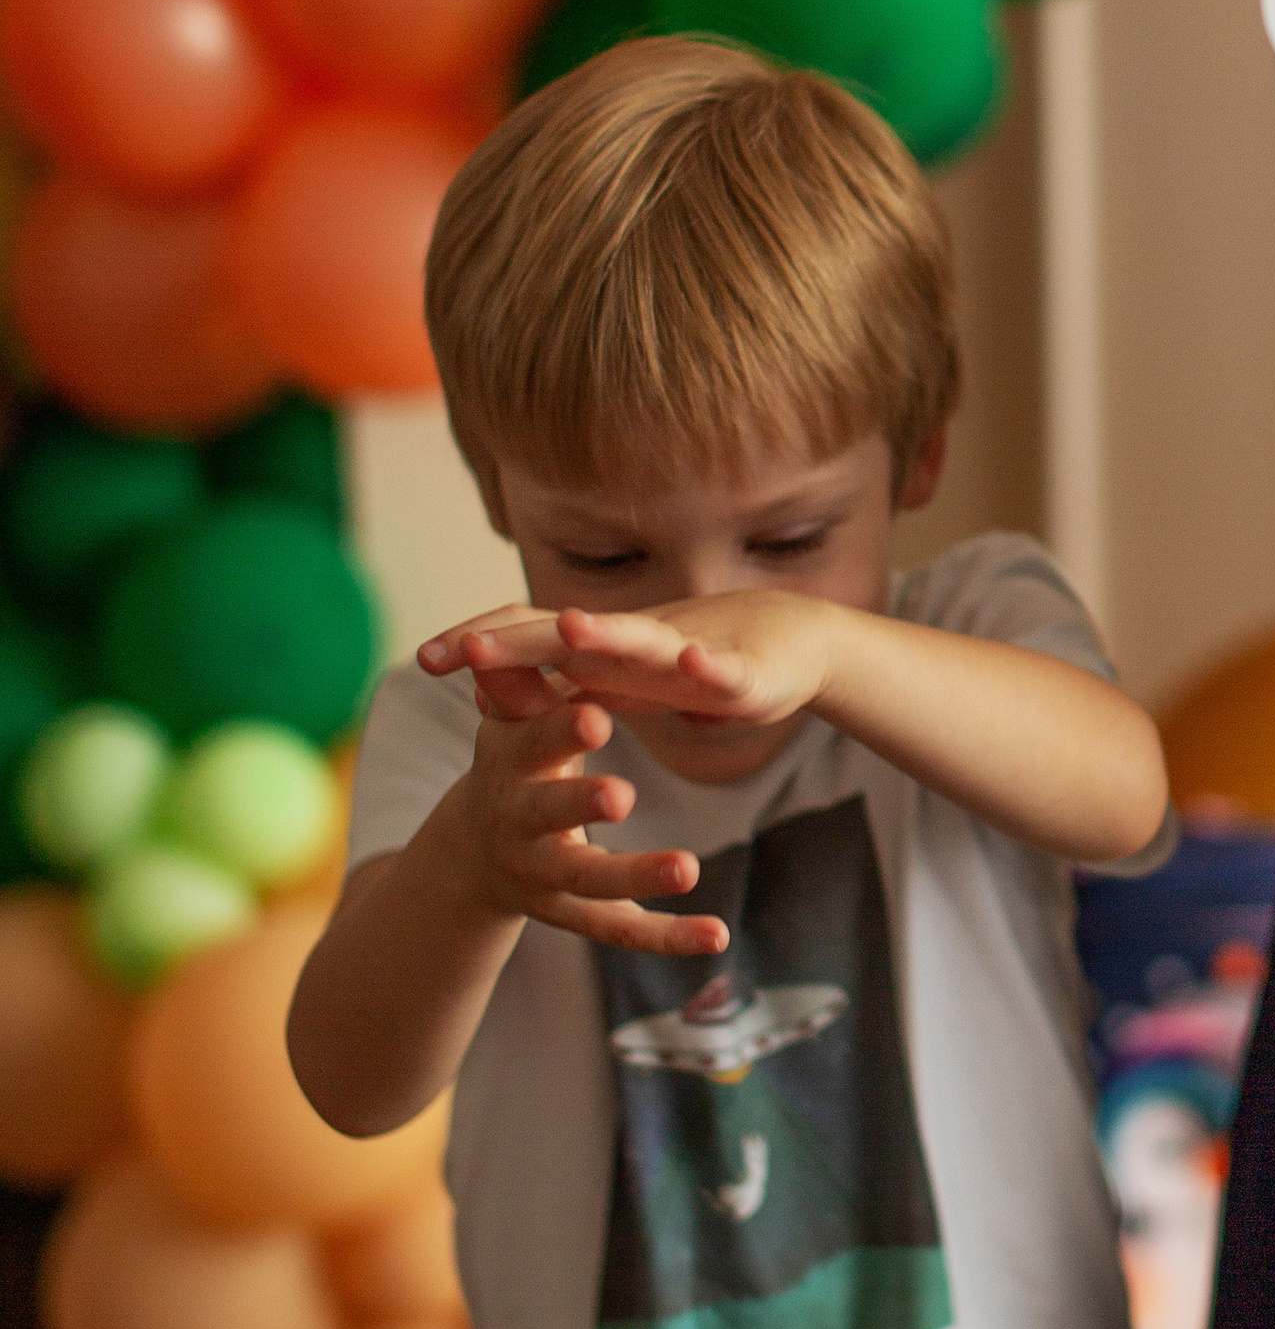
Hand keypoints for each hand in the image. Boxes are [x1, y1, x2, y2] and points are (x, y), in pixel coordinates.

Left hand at [423, 588, 848, 734]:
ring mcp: (689, 650)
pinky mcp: (743, 674)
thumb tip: (493, 698)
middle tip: (461, 648)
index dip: (481, 645)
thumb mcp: (621, 684)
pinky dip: (707, 666)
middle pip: (564, 633)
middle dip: (514, 640)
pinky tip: (693, 665)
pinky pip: (722, 671)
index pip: (529, 638)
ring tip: (571, 630)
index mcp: (604, 649)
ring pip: (641, 638)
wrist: (795, 641)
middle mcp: (638, 640)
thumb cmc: (698, 663)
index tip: (425, 657)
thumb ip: (565, 689)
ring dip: (607, 632)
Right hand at [444, 686, 720, 958]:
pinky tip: (718, 937)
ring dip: (636, 874)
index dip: (556, 731)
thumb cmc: (511, 759)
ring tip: (689, 867)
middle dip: (578, 804)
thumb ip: (516, 685)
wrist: (472, 852)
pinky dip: (669, 935)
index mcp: (506, 763)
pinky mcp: (571, 915)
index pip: (529, 743)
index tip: (592, 712)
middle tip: (622, 793)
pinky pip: (620, 928)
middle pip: (546, 815)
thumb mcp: (508, 720)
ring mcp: (541, 875)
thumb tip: (502, 633)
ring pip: (589, 881)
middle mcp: (517, 823)